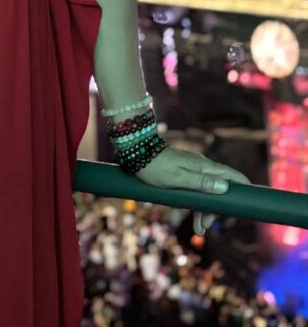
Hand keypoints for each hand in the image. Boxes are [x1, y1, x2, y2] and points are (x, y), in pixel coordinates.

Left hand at [132, 143, 251, 235]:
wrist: (136, 154)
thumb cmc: (157, 167)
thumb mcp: (179, 179)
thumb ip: (201, 184)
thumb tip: (225, 188)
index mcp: (204, 167)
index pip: (231, 176)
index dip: (243, 188)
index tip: (249, 203)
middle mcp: (201, 168)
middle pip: (219, 190)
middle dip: (215, 210)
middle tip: (204, 226)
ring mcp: (191, 171)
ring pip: (205, 193)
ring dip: (203, 211)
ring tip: (197, 230)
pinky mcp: (182, 174)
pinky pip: (193, 192)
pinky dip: (193, 204)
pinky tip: (183, 213)